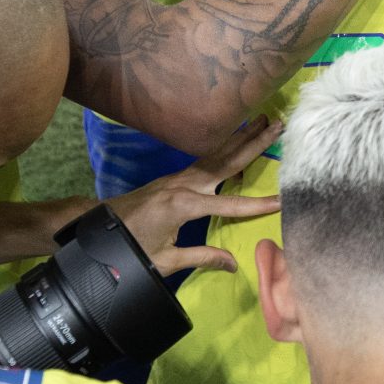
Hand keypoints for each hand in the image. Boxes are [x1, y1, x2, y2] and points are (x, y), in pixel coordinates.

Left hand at [108, 118, 282, 277]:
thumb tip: (234, 263)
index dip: (257, 205)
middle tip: (277, 125)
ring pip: (217, 154)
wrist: (101, 226)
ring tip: (264, 120)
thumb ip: (202, 257)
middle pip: (226, 161)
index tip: (282, 199)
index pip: (229, 204)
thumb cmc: (131, 246)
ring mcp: (178, 177)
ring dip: (241, 137)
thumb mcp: (165, 259)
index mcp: (183, 206)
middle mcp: (184, 184)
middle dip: (254, 143)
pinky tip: (236, 139)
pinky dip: (224, 147)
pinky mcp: (175, 177)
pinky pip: (206, 159)